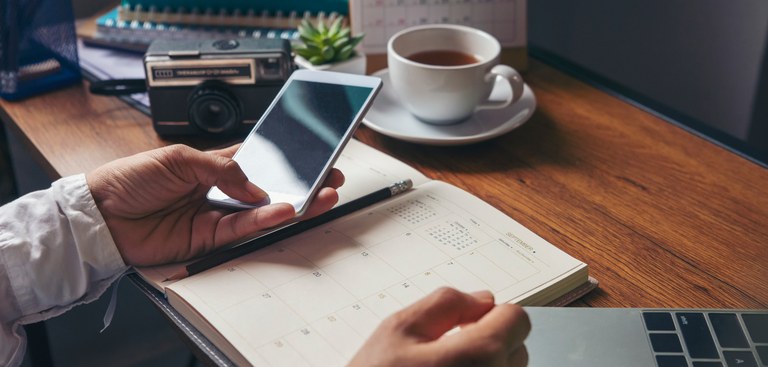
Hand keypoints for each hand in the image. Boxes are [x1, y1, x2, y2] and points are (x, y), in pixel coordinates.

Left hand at [87, 144, 343, 265]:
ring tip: (322, 195)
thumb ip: (222, 169)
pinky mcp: (210, 239)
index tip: (313, 156)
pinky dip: (266, 219)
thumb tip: (256, 186)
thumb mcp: (178, 157)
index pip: (258, 161)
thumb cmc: (130, 178)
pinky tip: (286, 209)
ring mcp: (217, 215)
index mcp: (213, 165)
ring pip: (263, 211)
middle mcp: (220, 191)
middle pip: (269, 188)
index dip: (286, 160)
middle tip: (330, 179)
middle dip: (302, 184)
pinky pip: (244, 229)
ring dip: (294, 204)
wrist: (101, 214)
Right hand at [349, 288, 529, 366]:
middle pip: (517, 349)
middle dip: (489, 341)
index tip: (467, 323)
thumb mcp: (399, 328)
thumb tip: (482, 300)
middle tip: (447, 350)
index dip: (491, 315)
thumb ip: (446, 304)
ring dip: (485, 366)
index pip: (517, 319)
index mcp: (480, 355)